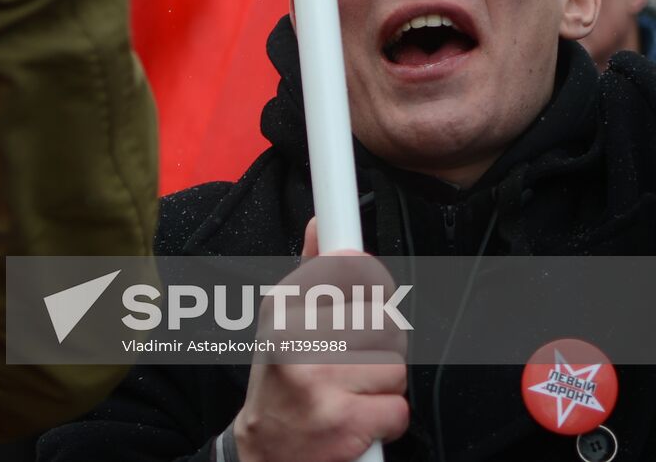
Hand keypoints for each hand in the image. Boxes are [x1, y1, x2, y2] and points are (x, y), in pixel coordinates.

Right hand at [232, 220, 409, 461]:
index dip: (372, 287)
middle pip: (384, 321)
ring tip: (351, 393)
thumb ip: (311, 273)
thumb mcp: (282, 320)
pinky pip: (398, 408)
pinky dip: (386, 420)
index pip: (350, 269)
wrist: (265, 451)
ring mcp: (318, 378)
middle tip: (355, 364)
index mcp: (282, 306)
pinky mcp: (342, 419)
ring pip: (396, 366)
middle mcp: (294, 336)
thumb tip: (322, 223)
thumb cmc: (280, 382)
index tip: (369, 299)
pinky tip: (358, 420)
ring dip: (384, 386)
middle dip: (381, 347)